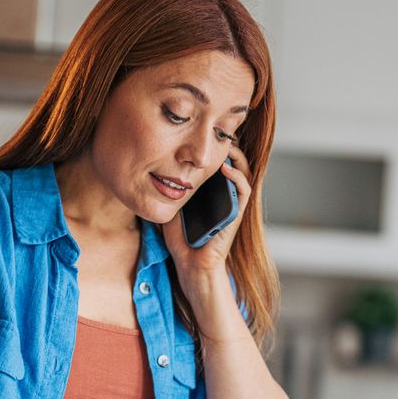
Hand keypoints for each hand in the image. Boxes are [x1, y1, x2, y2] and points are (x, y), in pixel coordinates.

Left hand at [160, 144, 251, 287]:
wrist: (191, 265)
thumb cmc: (181, 240)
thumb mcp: (171, 206)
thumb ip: (169, 189)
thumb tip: (153, 169)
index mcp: (211, 192)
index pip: (216, 163)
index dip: (213, 147)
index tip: (202, 134)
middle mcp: (224, 195)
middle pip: (232, 162)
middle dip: (226, 146)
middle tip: (216, 133)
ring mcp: (233, 204)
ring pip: (243, 172)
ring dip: (236, 156)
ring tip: (226, 144)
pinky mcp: (237, 214)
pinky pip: (244, 191)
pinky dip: (238, 177)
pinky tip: (225, 168)